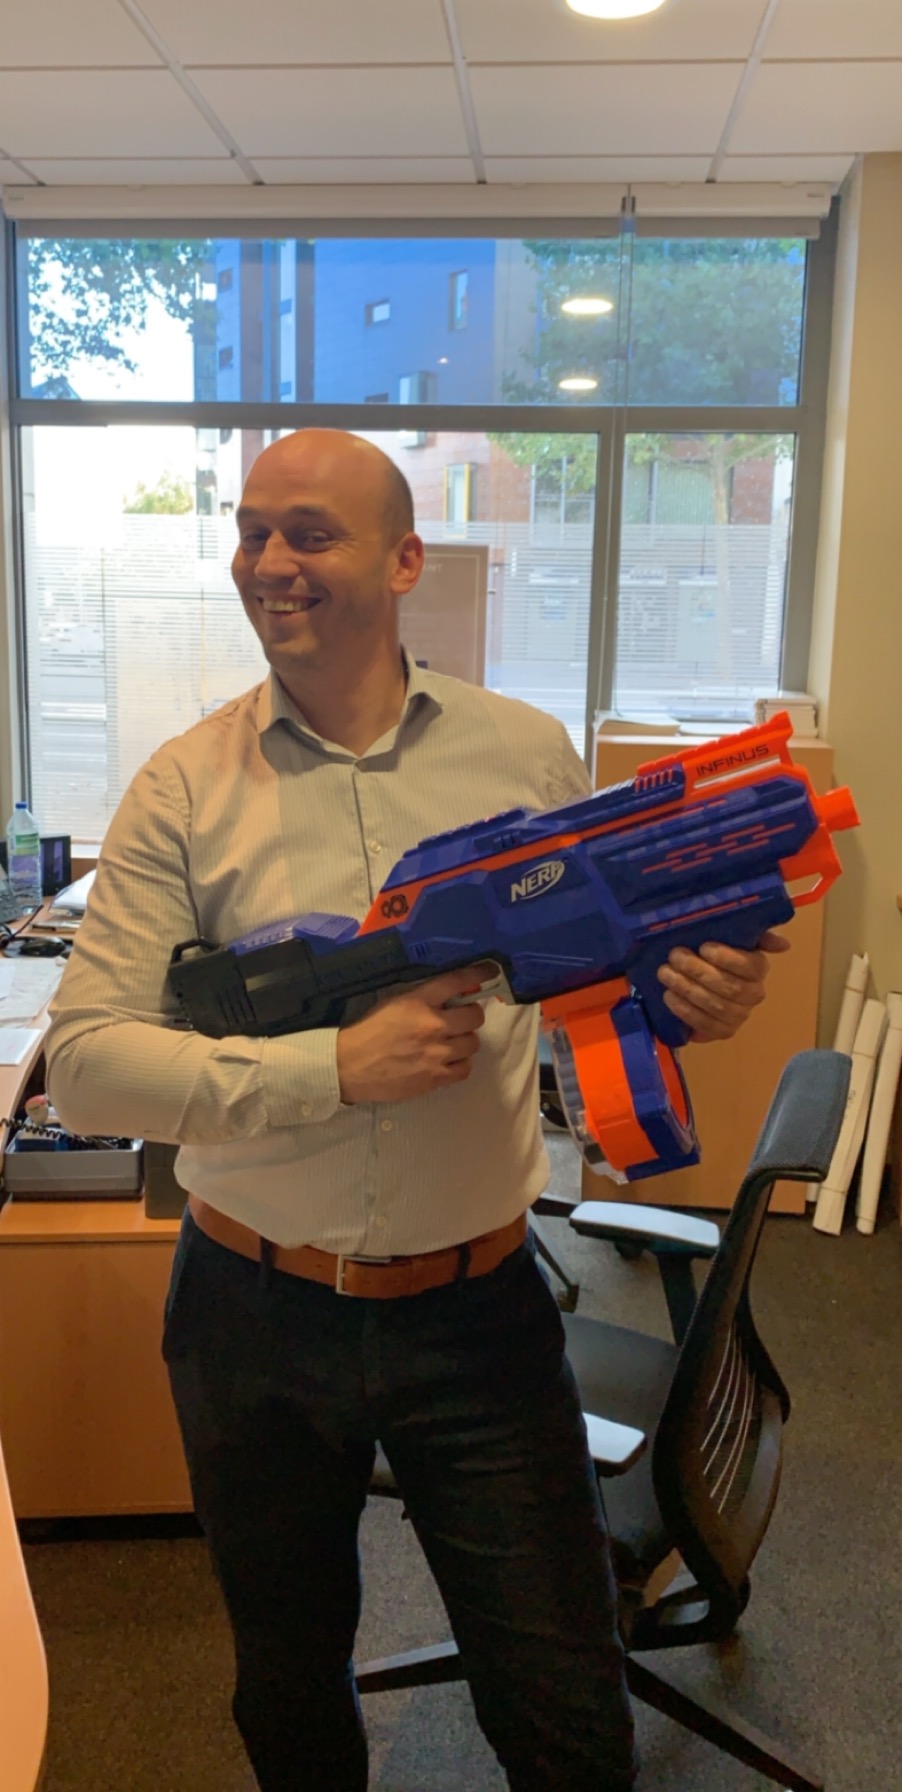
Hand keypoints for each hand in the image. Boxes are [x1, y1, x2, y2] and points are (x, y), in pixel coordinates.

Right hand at [336, 963, 493, 1103]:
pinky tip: (447, 1062)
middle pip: (474, 1016)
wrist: (350, 1067)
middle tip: (458, 1019)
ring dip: (463, 1041)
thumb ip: (420, 997)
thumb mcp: (392, 1002)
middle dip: (469, 1016)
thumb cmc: (368, 1032)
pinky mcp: (436, 1078)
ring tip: (449, 1043)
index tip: (489, 971)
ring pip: (473, 1043)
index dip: (478, 975)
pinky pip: (465, 1069)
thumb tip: (447, 994)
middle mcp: (433, 1025)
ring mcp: (437, 1054)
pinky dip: (459, 1064)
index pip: (457, 982)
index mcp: (419, 1002)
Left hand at [657, 930, 790, 1043]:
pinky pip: (706, 1025)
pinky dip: (685, 1011)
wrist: (698, 981)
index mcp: (758, 968)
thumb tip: (784, 944)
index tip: (704, 947)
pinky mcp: (723, 1032)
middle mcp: (754, 994)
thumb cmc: (714, 954)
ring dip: (687, 989)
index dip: (727, 958)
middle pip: (729, 987)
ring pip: (716, 1006)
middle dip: (698, 971)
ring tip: (666, 974)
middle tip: (675, 957)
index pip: (750, 966)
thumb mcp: (733, 936)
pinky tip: (670, 996)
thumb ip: (756, 933)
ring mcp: (739, 1016)